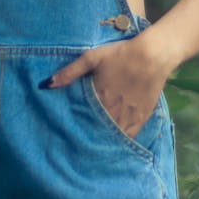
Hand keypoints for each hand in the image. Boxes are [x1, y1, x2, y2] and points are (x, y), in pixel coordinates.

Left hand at [43, 32, 171, 138]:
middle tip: (78, 140)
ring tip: (94, 144)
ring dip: (103, 139)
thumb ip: (70, 72)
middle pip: (96, 130)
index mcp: (98, 98)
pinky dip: (120, 140)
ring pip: (112, 136)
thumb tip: (46, 85)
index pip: (82, 120)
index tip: (66, 133)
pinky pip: (129, 136)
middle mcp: (112, 112)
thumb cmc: (120, 54)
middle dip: (88, 135)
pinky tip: (114, 142)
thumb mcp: (92, 57)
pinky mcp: (142, 118)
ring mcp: (128, 117)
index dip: (74, 127)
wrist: (152, 55)